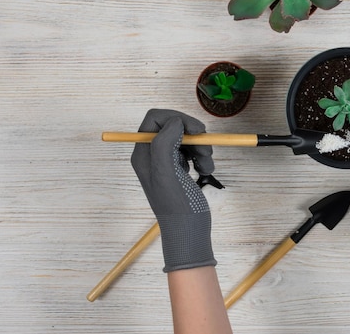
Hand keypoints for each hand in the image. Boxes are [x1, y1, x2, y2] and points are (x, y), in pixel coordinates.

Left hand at [131, 109, 216, 271]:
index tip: (195, 130)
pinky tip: (205, 171)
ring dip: (201, 148)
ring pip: (186, 139)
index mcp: (143, 153)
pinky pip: (193, 152)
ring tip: (206, 166)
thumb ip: (165, 142)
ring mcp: (166, 162)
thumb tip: (174, 122)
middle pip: (172, 126)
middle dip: (192, 135)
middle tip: (206, 147)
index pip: (154, 119)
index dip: (176, 119)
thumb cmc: (176, 206)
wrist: (188, 231)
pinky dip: (203, 159)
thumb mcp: (167, 172)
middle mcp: (152, 155)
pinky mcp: (180, 169)